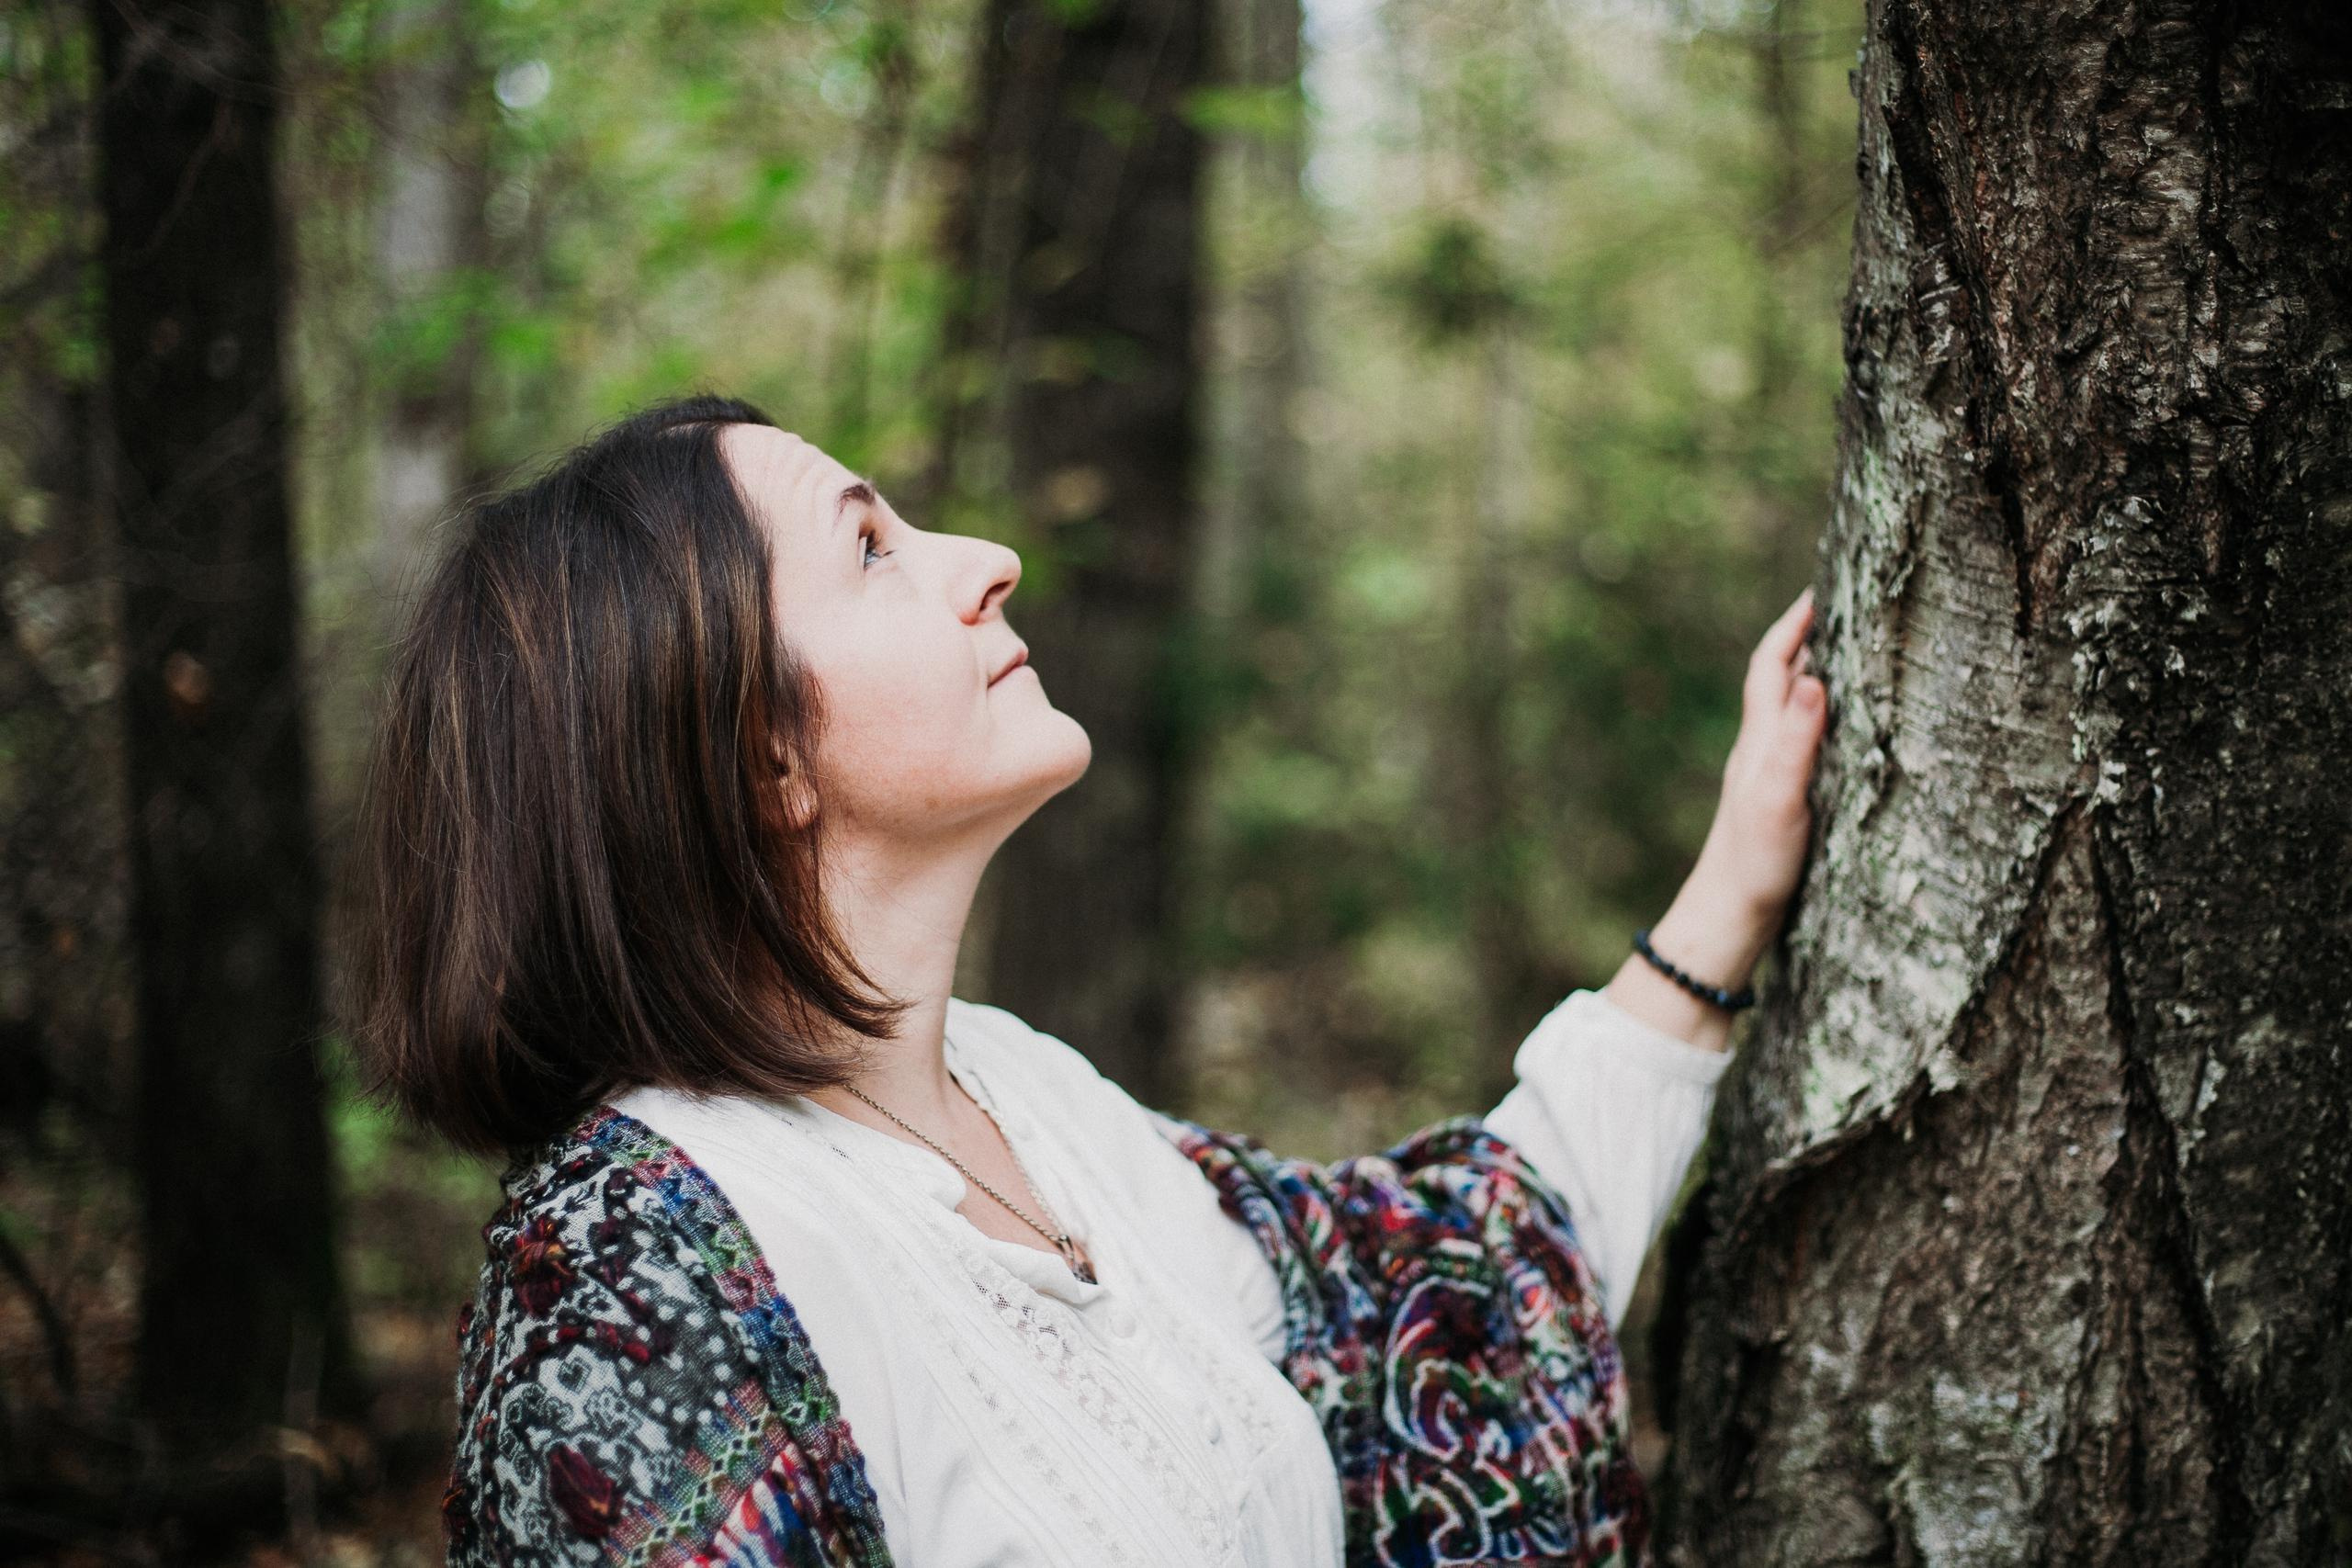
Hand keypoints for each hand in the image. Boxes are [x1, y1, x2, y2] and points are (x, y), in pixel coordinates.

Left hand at [1601, 587, 1826, 1051]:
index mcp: (1757, 741)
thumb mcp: (1780, 798)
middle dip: (1806, 637)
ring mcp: (1765, 774)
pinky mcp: (1778, 800)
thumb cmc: (1755, 862)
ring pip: (1787, 708)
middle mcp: (1757, 750)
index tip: (1819, 588)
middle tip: (1842, 605)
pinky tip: (1837, 729)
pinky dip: (1818, 718)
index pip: (1771, 664)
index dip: (1793, 625)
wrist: (1727, 916)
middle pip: (1778, 678)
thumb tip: (1812, 678)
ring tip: (1848, 650)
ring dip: (1812, 673)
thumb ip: (1794, 740)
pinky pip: (1798, 740)